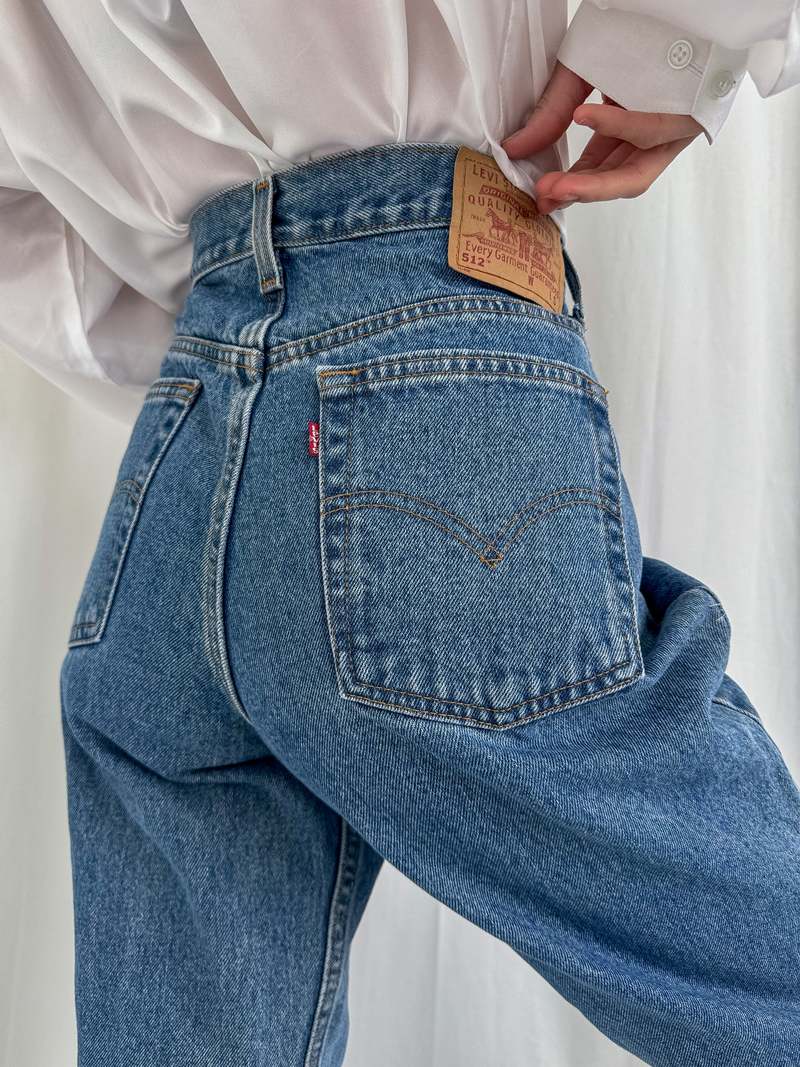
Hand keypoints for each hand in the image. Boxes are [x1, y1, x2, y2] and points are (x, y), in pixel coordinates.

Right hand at [502, 61, 702, 213]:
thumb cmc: (631, 31)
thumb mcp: (579, 73)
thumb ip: (551, 113)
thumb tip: (514, 148)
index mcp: (630, 129)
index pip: (601, 171)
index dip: (572, 187)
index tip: (542, 195)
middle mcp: (653, 135)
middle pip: (619, 181)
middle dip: (580, 192)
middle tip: (546, 195)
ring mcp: (674, 128)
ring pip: (638, 173)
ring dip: (596, 182)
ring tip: (558, 183)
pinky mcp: (692, 113)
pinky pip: (653, 130)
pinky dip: (616, 126)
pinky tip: (584, 117)